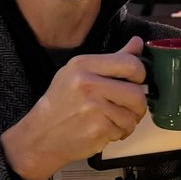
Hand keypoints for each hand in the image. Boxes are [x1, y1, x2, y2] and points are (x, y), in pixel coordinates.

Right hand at [1, 37, 147, 179]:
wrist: (40, 136)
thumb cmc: (61, 104)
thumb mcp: (79, 74)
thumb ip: (111, 60)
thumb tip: (137, 43)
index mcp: (83, 65)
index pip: (130, 63)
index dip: (140, 75)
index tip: (135, 82)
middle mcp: (88, 83)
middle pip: (137, 93)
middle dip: (138, 105)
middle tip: (129, 109)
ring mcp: (93, 107)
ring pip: (133, 115)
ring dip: (129, 122)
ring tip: (113, 121)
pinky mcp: (97, 129)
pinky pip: (123, 130)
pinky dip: (118, 134)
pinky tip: (104, 131)